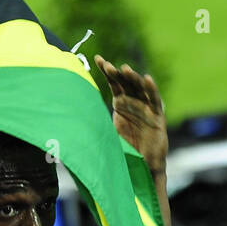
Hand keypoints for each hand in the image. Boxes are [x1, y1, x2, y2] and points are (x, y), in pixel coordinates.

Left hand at [95, 54, 167, 173]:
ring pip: (140, 88)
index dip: (107, 71)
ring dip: (132, 78)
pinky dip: (152, 89)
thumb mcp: (104, 134)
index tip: (97, 58)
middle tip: (107, 65)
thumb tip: (69, 121)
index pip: (114, 83)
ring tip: (124, 69)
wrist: (140, 167)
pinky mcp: (157, 116)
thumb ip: (94, 125)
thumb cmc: (123, 151)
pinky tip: (147, 79)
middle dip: (117, 73)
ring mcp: (146, 108)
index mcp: (121, 105)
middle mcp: (134, 103)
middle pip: (126, 83)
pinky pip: (155, 100)